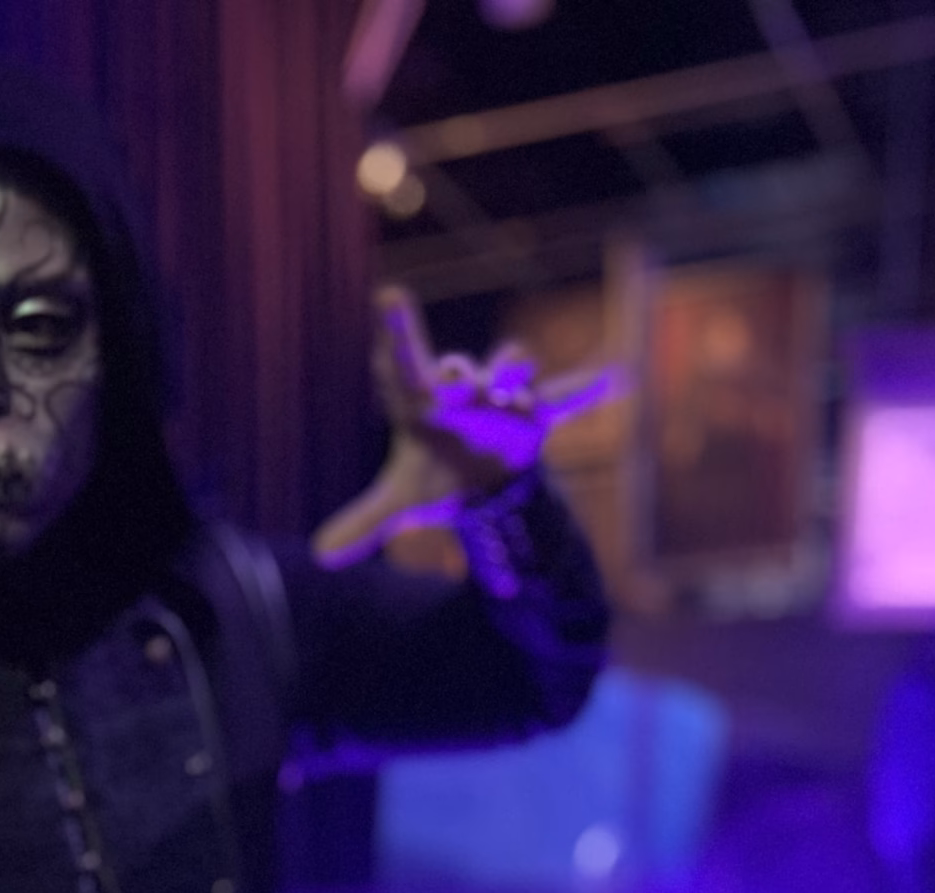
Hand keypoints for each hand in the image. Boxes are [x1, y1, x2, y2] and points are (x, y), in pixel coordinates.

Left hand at [312, 285, 618, 567]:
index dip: (395, 331)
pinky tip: (617, 374)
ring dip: (514, 378)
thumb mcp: (400, 503)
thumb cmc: (435, 476)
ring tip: (517, 393)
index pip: (403, 364)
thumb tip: (318, 555)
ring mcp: (502, 400)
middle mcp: (463, 391)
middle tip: (458, 383)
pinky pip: (565, 398)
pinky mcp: (537, 417)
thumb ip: (365, 522)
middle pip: (460, 371)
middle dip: (461, 376)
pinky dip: (587, 387)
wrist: (481, 479)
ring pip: (511, 374)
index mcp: (422, 402)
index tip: (387, 294)